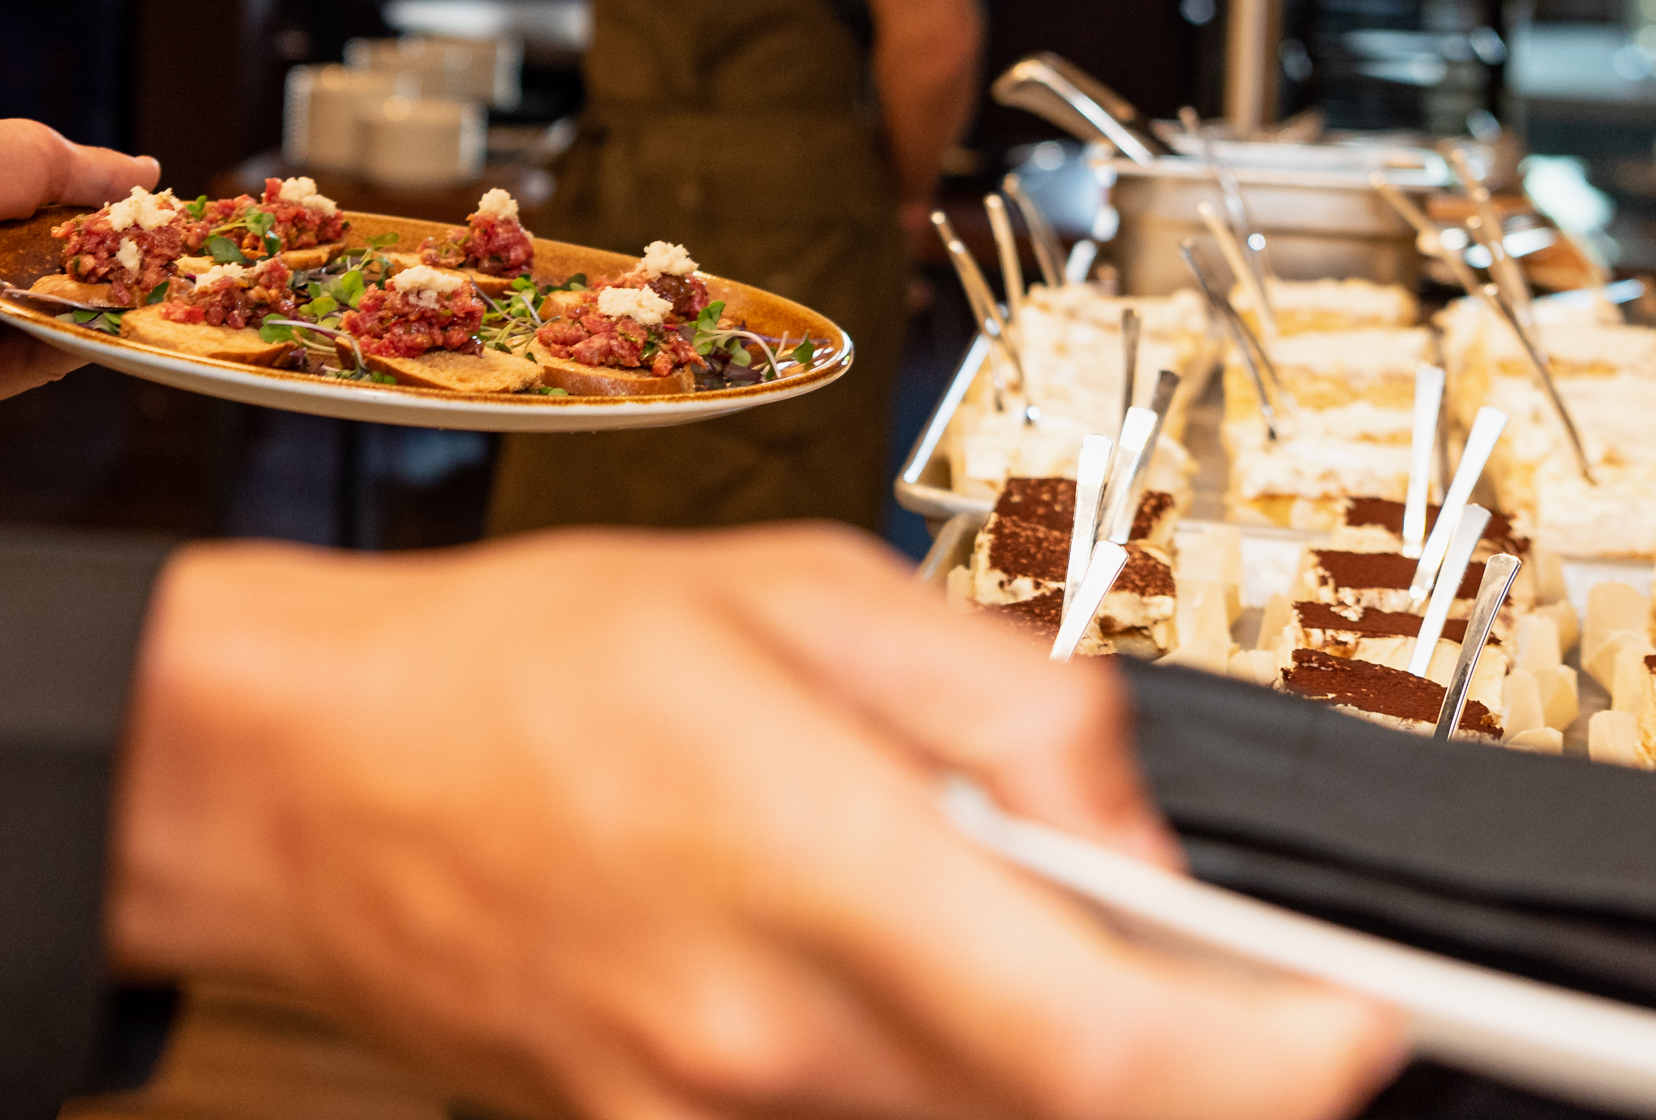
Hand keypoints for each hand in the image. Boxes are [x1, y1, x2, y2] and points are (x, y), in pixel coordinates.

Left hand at [0, 119, 158, 422]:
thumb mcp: (16, 154)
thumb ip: (81, 170)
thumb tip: (148, 172)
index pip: (33, 215)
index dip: (91, 216)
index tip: (148, 217)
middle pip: (40, 272)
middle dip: (101, 267)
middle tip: (161, 260)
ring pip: (38, 322)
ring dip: (95, 310)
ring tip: (152, 292)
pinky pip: (24, 366)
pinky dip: (72, 347)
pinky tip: (112, 327)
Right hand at [109, 527, 1399, 1119]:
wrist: (298, 780)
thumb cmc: (515, 665)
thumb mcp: (784, 589)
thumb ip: (999, 698)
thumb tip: (1129, 824)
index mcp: (804, 857)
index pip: (1094, 1039)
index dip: (1261, 1063)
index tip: (1357, 1032)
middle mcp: (766, 1027)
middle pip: (1058, 1114)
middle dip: (1176, 1059)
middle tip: (1218, 978)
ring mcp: (706, 1112)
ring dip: (1041, 1060)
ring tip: (994, 930)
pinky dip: (923, 1077)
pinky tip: (890, 980)